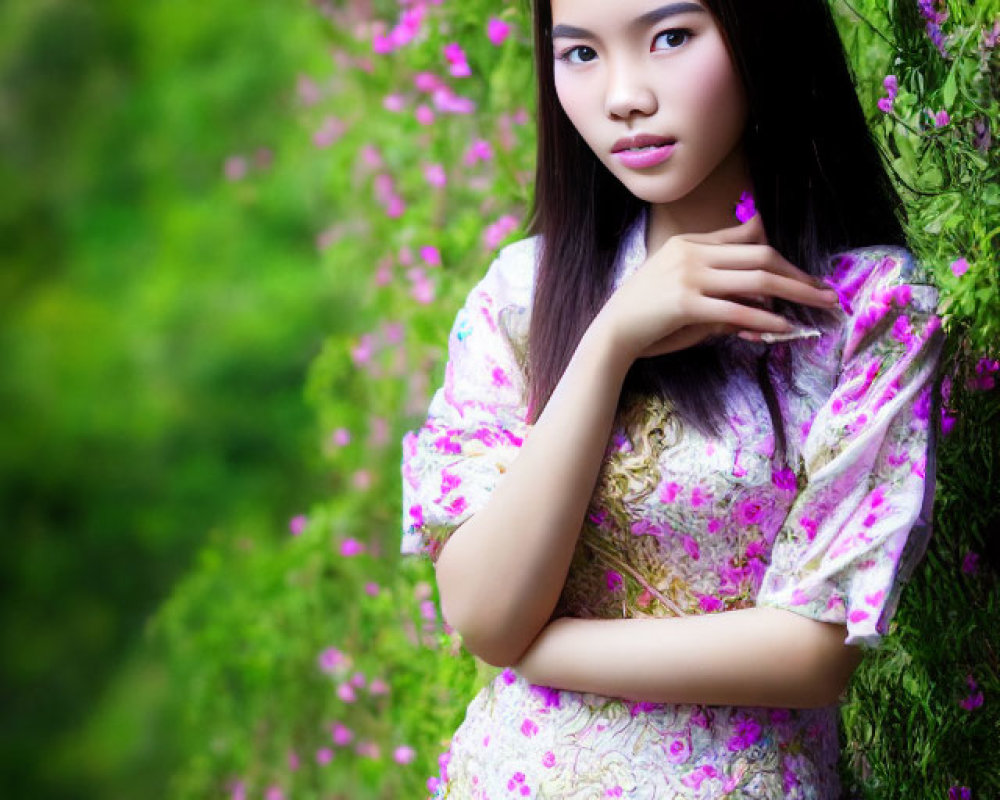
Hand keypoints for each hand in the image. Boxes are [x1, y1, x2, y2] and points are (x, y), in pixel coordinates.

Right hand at [593, 214, 838, 361]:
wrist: (613, 330)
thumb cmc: (648, 315)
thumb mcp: (682, 288)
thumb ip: (717, 286)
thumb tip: (758, 301)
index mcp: (691, 243)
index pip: (746, 239)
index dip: (780, 257)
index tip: (803, 275)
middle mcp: (693, 252)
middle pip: (761, 255)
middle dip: (799, 273)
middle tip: (826, 291)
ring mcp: (690, 275)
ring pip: (757, 279)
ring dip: (795, 293)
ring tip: (819, 305)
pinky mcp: (687, 303)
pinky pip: (738, 310)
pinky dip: (766, 319)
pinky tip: (785, 328)